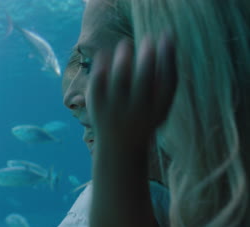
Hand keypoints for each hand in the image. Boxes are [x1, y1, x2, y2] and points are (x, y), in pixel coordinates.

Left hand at [86, 32, 177, 150]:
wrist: (118, 147)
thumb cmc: (144, 117)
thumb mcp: (160, 103)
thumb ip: (166, 76)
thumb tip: (168, 39)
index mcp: (159, 111)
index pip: (169, 82)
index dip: (169, 58)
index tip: (167, 37)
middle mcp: (138, 112)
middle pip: (144, 82)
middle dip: (147, 58)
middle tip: (148, 39)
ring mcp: (116, 111)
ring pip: (120, 81)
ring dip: (123, 59)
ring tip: (125, 44)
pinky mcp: (97, 109)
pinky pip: (98, 84)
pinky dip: (100, 67)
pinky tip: (104, 53)